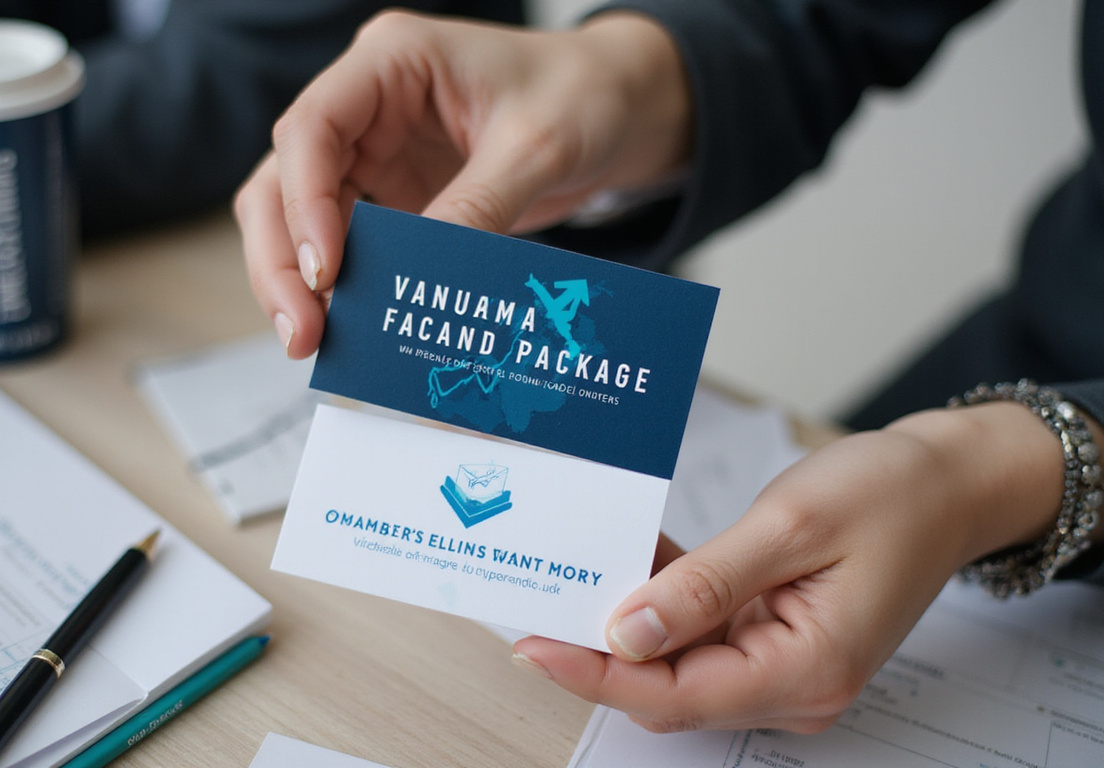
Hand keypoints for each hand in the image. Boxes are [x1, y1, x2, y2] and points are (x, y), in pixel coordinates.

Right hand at [234, 9, 691, 357]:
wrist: (621, 109)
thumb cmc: (584, 95)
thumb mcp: (538, 147)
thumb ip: (477, 207)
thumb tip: (419, 279)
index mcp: (391, 60)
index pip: (312, 127)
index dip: (303, 202)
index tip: (327, 271)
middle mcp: (367, 104)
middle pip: (284, 180)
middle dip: (284, 259)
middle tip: (303, 331)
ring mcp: (373, 152)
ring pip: (300, 219)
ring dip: (300, 281)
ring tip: (315, 341)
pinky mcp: (391, 196)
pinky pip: (348, 245)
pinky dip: (347, 287)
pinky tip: (353, 329)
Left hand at [512, 402, 1086, 732]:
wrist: (949, 482)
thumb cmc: (890, 494)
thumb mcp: (789, 526)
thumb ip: (704, 585)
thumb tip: (626, 632)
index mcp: (807, 669)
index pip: (676, 695)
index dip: (598, 674)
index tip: (536, 643)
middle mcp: (795, 684)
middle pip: (669, 688)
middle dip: (599, 651)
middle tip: (538, 602)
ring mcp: (784, 666)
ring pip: (679, 663)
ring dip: (627, 623)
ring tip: (574, 574)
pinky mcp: (775, 639)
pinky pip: (702, 634)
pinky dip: (664, 602)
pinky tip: (636, 558)